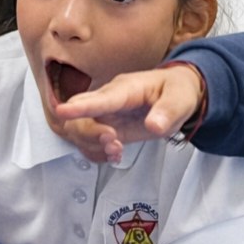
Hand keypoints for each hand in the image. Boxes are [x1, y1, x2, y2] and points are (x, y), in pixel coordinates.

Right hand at [55, 64, 204, 162]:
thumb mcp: (181, 99)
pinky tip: (114, 154)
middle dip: (88, 133)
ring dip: (93, 146)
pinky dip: (97, 153)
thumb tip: (154, 126)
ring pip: (79, 131)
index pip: (100, 99)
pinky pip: (88, 142)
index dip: (80, 107)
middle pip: (80, 115)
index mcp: (126, 89)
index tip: (62, 112)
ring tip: (118, 150)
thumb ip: (168, 112)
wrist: (176, 93)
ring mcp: (105, 114)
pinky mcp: (107, 127)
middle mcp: (109, 100)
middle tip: (114, 143)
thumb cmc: (177, 91)